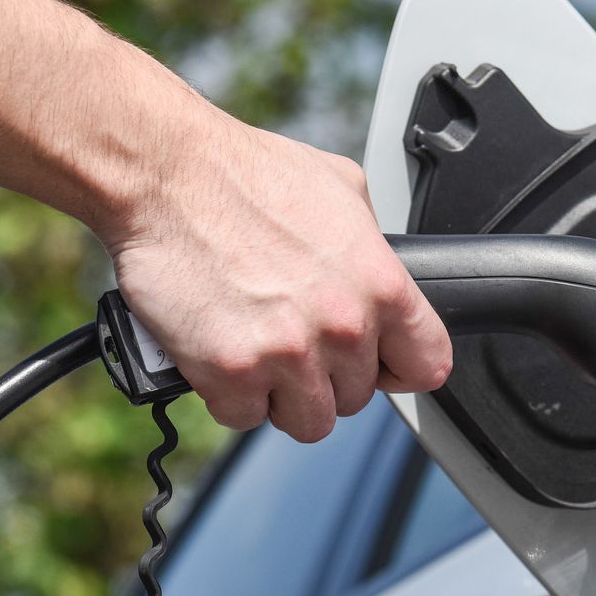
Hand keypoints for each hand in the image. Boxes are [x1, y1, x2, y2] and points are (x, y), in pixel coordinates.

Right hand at [99, 102, 451, 441]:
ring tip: (260, 352)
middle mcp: (342, 326)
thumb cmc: (246, 174)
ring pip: (309, 421)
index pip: (427, 365)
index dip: (401, 368)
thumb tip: (377, 265)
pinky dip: (230, 394)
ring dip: (283, 395)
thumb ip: (371, 244)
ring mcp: (288, 354)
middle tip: (292, 339)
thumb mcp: (342, 188)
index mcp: (380, 284)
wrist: (168, 174)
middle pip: (358, 398)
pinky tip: (220, 352)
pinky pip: (245, 416)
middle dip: (326, 376)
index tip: (380, 365)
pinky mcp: (232, 372)